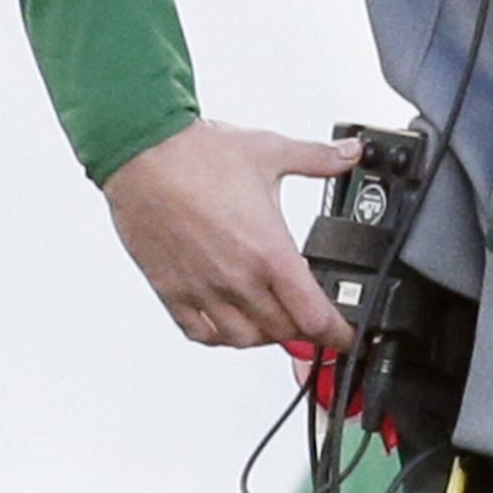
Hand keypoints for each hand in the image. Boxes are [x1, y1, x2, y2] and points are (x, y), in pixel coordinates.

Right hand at [100, 118, 363, 350]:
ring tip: (274, 319)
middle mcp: (238, 279)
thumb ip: (318, 158)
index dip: (337, 332)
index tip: (345, 334)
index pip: (313, 315)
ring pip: (243, 340)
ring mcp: (203, 290)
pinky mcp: (172, 291)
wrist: (142, 155)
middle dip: (304, 329)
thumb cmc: (199, 154)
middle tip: (312, 317)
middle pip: (283, 332)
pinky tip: (229, 322)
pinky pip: (200, 334)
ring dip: (265, 336)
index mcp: (269, 251)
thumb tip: (350, 154)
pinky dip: (221, 337)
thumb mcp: (272, 151)